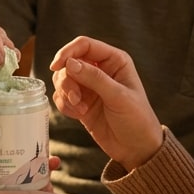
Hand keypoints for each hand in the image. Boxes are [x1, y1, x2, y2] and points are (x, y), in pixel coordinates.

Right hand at [51, 36, 162, 171]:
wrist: (137, 149)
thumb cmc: (137, 120)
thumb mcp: (118, 97)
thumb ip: (94, 78)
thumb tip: (70, 63)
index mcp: (114, 61)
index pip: (84, 45)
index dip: (67, 52)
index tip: (56, 66)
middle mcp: (100, 69)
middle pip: (69, 62)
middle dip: (67, 81)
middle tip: (76, 99)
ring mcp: (89, 87)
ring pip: (62, 79)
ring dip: (66, 95)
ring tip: (80, 110)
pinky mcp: (80, 102)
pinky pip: (62, 97)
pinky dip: (65, 105)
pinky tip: (79, 115)